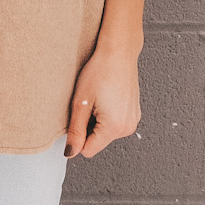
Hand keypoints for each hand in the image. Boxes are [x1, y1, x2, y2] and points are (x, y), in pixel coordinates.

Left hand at [64, 42, 140, 159]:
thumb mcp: (80, 103)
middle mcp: (128, 127)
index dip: (77, 136)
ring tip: (98, 99)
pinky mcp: (134, 113)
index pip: (88, 150)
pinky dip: (106, 114)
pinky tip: (106, 97)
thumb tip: (70, 152)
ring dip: (97, 120)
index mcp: (115, 127)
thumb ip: (75, 131)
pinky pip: (114, 123)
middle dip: (88, 127)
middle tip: (89, 104)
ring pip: (105, 133)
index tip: (78, 116)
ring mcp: (133, 120)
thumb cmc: (99, 72)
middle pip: (97, 141)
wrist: (119, 52)